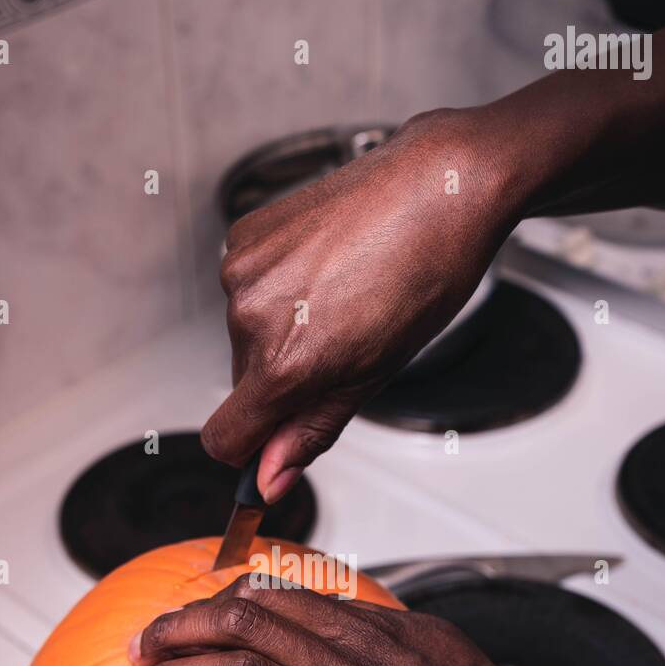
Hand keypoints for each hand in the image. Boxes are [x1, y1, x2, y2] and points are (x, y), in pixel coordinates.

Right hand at [202, 109, 518, 500]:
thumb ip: (311, 431)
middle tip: (343, 344)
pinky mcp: (244, 234)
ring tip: (340, 296)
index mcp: (284, 362)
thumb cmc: (425, 274)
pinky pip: (247, 288)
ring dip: (282, 330)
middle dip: (283, 380)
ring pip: (244, 337)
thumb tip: (270, 478)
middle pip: (243, 387)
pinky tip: (323, 266)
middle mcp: (250, 315)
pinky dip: (279, 288)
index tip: (281, 436)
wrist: (440, 187)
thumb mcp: (374, 375)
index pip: (224, 439)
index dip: (254, 448)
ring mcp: (242, 270)